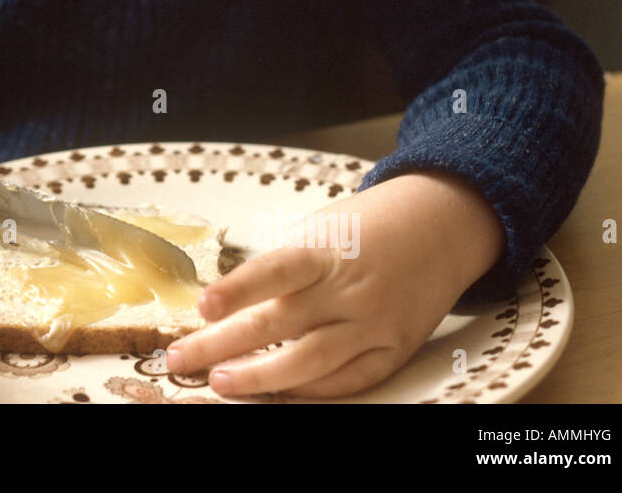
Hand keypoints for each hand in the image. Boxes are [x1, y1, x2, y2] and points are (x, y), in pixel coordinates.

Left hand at [164, 171, 504, 397]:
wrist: (440, 227)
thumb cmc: (366, 227)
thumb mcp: (320, 229)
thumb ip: (282, 267)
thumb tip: (226, 307)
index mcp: (326, 249)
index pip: (275, 271)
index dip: (237, 290)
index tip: (201, 308)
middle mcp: (350, 289)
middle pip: (278, 323)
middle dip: (222, 344)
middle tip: (181, 359)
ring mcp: (374, 323)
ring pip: (310, 362)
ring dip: (260, 377)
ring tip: (221, 381)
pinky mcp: (394, 348)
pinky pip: (348, 380)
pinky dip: (311, 390)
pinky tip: (278, 394)